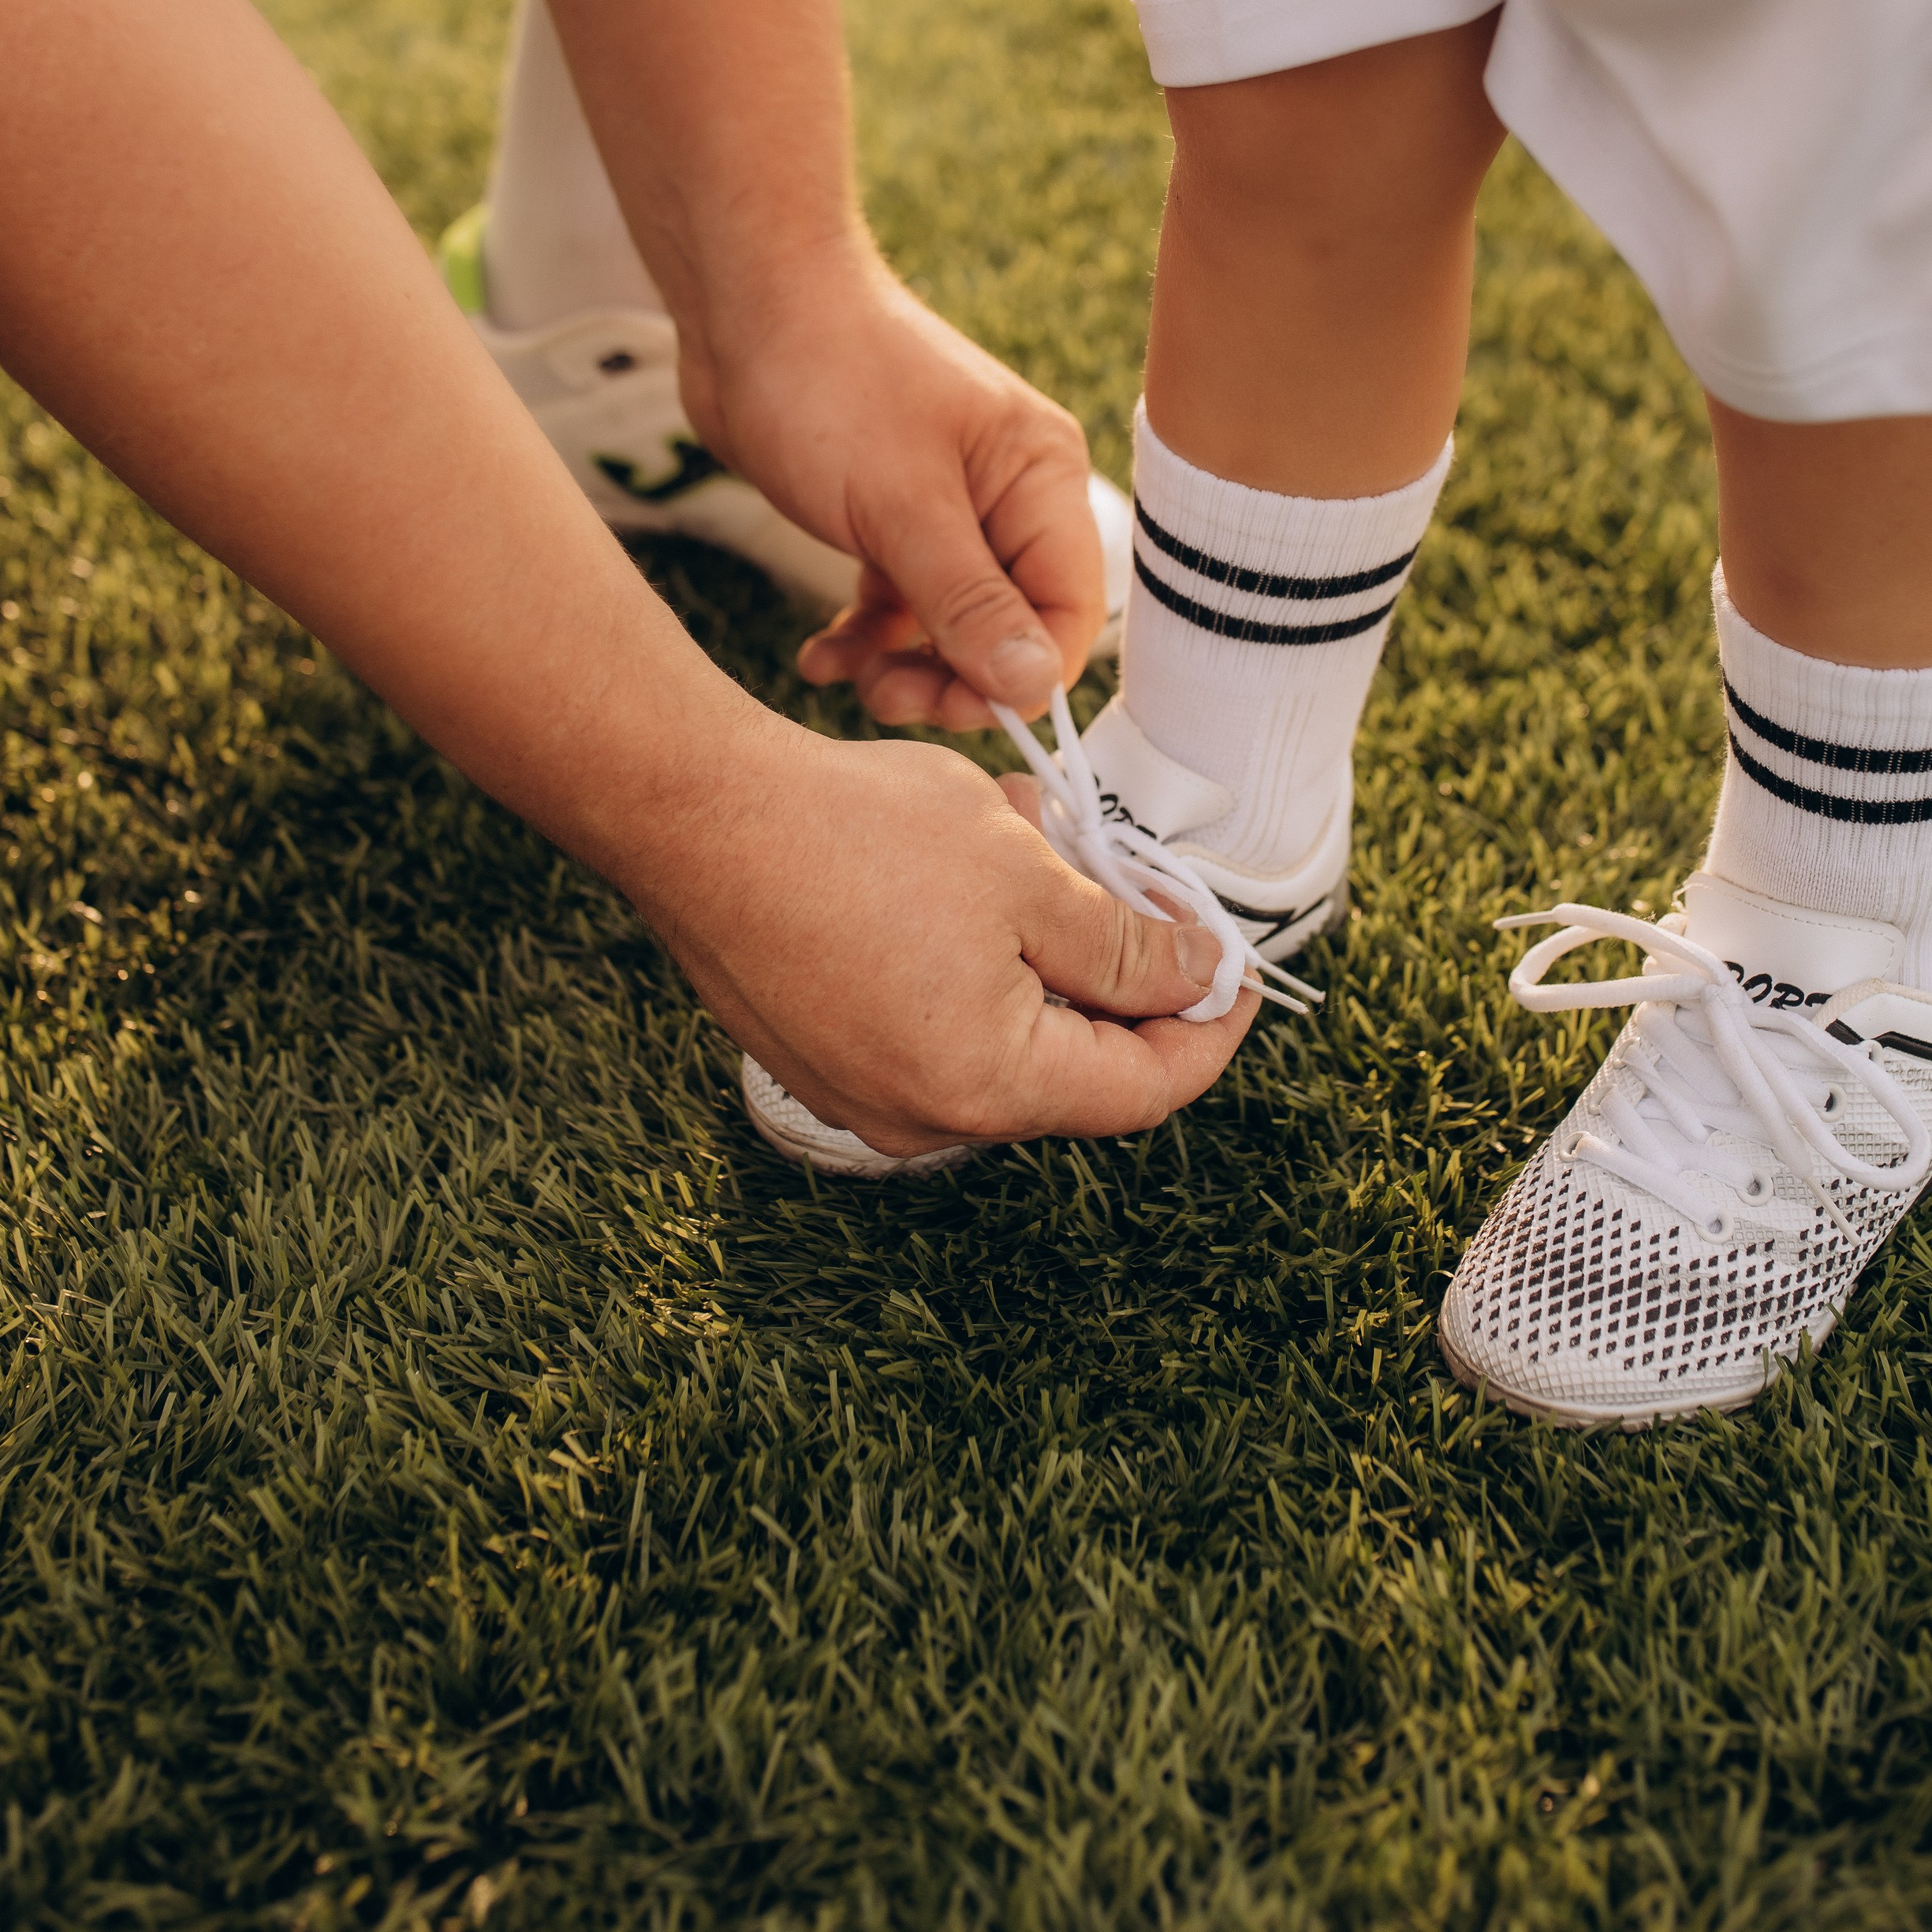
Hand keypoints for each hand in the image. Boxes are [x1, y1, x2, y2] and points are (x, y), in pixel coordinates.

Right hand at [643, 708, 1255, 1154]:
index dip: (1210, 1027)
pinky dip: (974, 952)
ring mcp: (860, 1092)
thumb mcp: (1028, 873)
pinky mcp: (820, 1053)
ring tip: (1030, 838)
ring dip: (1041, 945)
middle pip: (1072, 1064)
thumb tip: (1201, 976)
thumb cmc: (858, 836)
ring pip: (1002, 1031)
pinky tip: (964, 866)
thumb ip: (1129, 943)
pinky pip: (933, 1018)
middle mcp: (920, 1118)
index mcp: (988, 1088)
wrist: (691, 813)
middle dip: (1116, 966)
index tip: (1239, 964)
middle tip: (1125, 868)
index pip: (1145, 1090)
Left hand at [678, 242, 1106, 727]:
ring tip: (847, 681)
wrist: (742, 304)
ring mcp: (948, 509)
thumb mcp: (902, 507)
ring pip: (950, 625)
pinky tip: (819, 658)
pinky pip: (896, 603)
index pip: (1067, 610)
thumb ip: (969, 603)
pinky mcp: (888, 518)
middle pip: (1011, 626)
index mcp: (1041, 479)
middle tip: (891, 700)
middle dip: (954, 677)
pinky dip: (865, 638)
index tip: (959, 710)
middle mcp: (1008, 497)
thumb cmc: (830, 380)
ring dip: (904, 666)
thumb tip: (1033, 689)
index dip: (1024, 675)